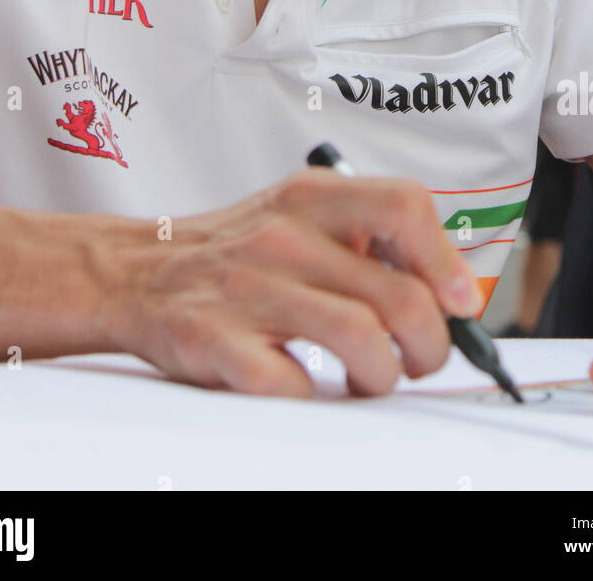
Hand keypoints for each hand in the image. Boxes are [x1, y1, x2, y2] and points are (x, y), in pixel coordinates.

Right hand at [100, 169, 482, 396]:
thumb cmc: (233, 252)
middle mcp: (283, 237)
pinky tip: (307, 384)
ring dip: (382, 376)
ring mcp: (249, 290)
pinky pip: (293, 385)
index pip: (405, 206)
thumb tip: (449, 285)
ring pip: (362, 341)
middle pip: (401, 296)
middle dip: (430, 346)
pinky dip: (313, 395)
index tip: (458, 302)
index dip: (445, 260)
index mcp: (310, 197)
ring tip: (368, 376)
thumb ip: (364, 234)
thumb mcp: (298, 214)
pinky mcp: (217, 342)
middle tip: (418, 359)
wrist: (134, 271)